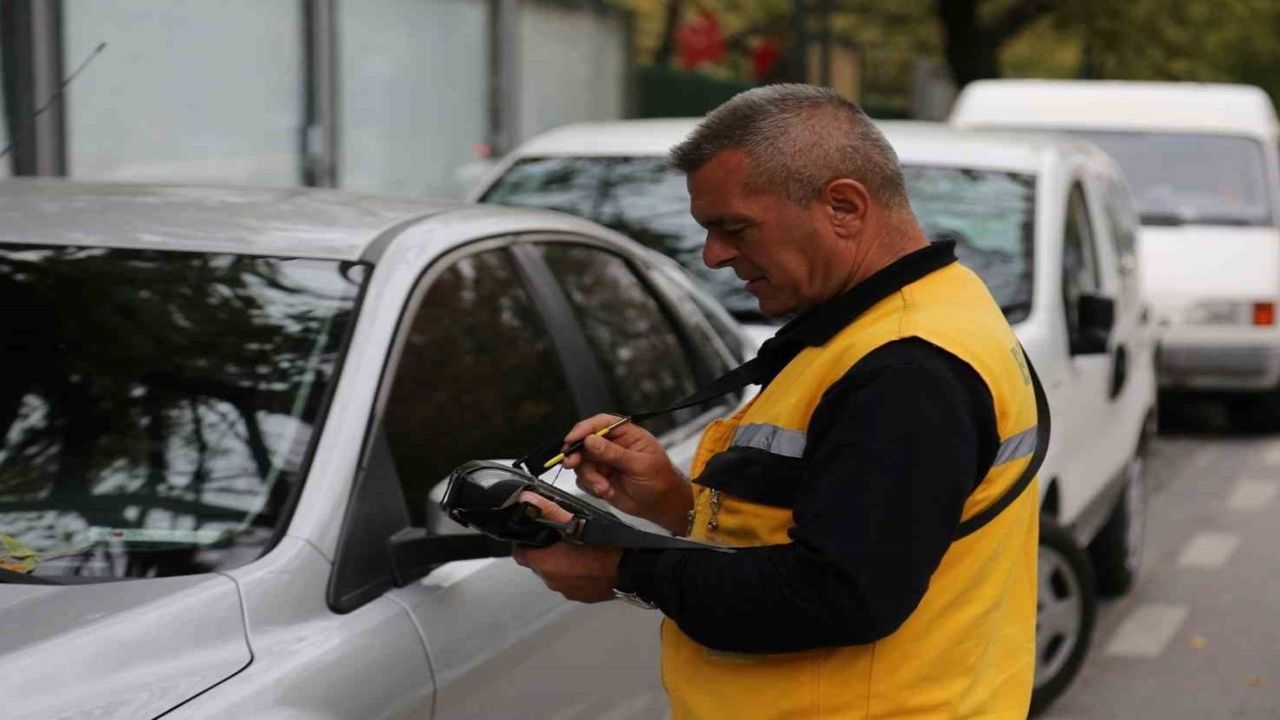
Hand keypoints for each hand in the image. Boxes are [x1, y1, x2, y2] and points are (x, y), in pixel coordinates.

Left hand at [512, 492, 620, 602]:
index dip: (525, 542)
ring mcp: (567, 590)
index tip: (534, 534)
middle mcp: (552, 581)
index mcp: (546, 563)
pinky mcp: (580, 596)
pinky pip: (570, 583)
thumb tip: (528, 500)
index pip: (521, 554)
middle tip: (558, 537)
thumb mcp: (576, 523)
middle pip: (538, 563)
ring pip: (554, 574)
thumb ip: (549, 512)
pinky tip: (586, 563)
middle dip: (544, 551)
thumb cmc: (604, 548)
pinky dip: (573, 574)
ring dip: (559, 563)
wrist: (629, 570)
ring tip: (575, 549)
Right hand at [562, 414, 690, 533]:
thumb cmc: (660, 480)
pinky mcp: (599, 477)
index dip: (584, 429)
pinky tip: (606, 491)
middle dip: (577, 454)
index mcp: (626, 433)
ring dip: (589, 476)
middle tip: (573, 464)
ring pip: (581, 462)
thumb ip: (614, 453)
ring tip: (604, 487)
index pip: (601, 423)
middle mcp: (612, 445)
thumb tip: (591, 440)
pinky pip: (583, 479)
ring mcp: (604, 461)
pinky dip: (591, 486)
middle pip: (584, 442)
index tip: (572, 440)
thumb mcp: (640, 465)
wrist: (661, 505)